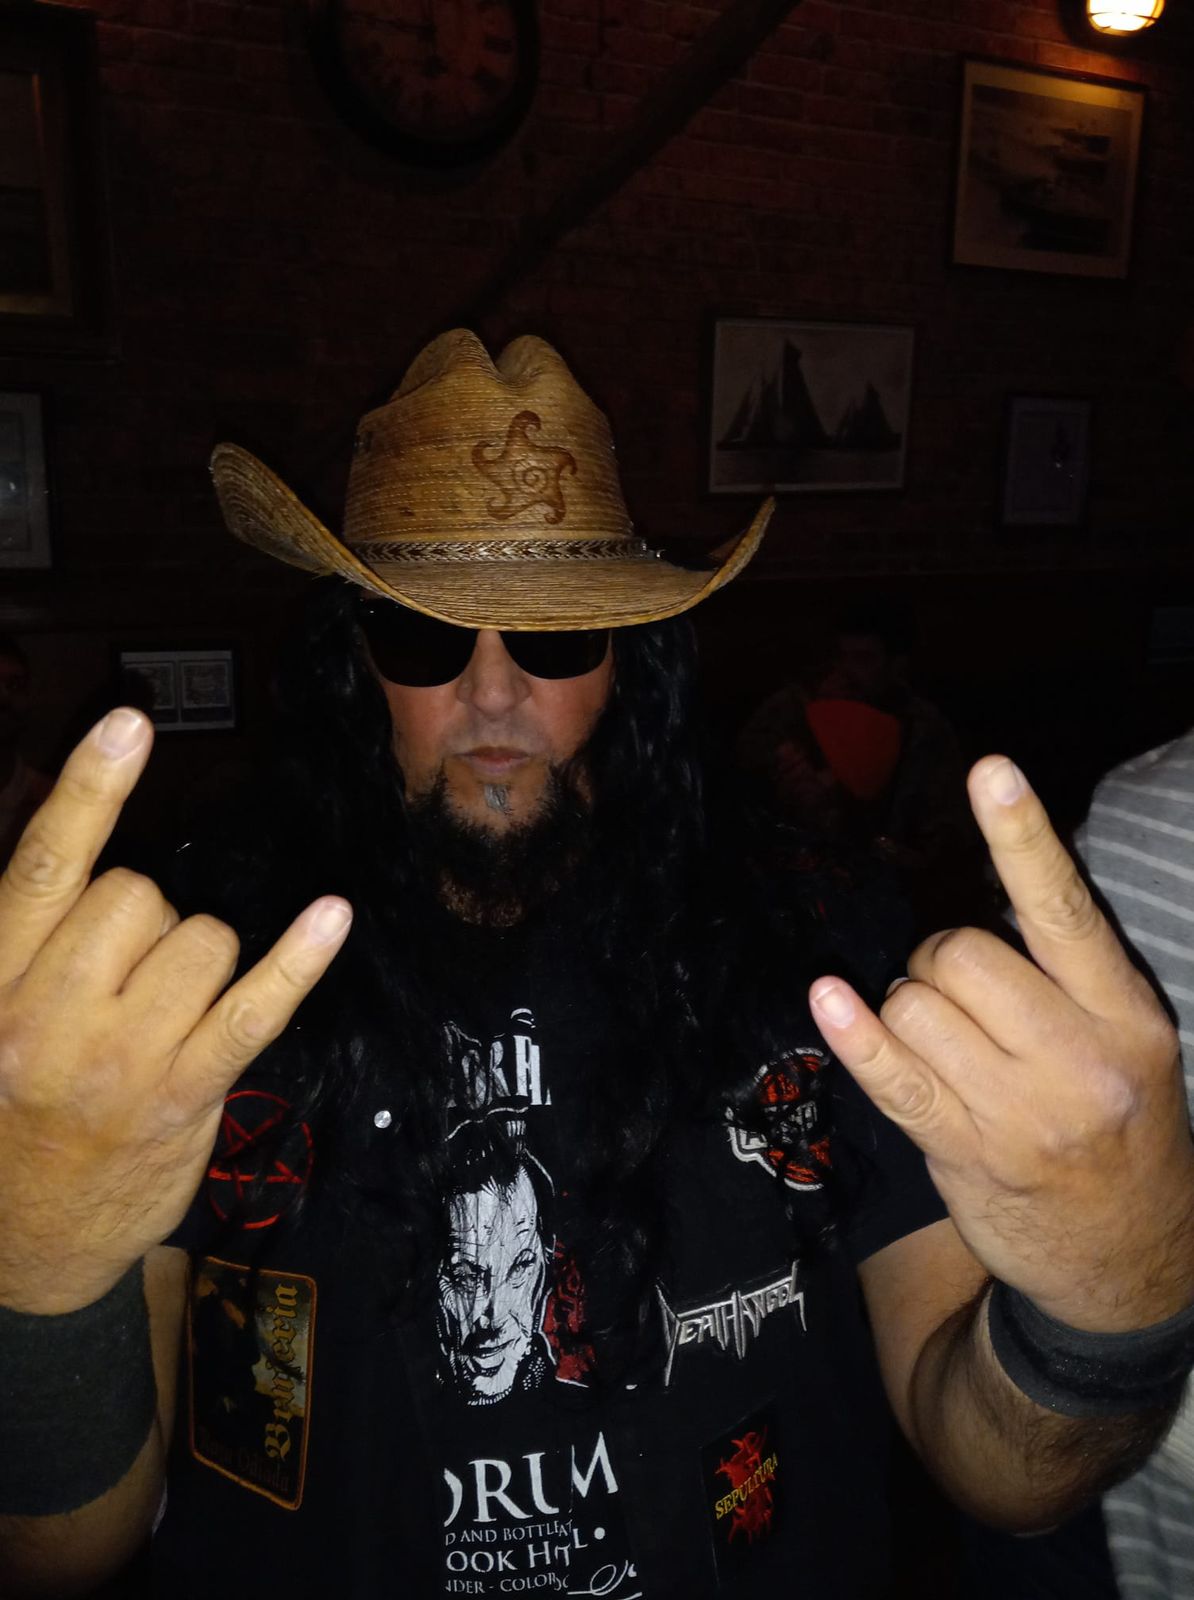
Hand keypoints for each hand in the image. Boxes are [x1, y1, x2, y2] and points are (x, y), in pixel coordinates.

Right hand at [0, 709, 351, 1313]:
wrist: (20, 1247)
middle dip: (142, 915)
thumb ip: (27, 934)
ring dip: (196, 954)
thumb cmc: (7, 1115)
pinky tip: (331, 916)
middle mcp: (49, 1018)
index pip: (43, 870)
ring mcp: (125, 1061)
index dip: (87, 791)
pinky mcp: (186, 1094)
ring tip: (158, 1011)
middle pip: (136, 895)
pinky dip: (298, 960)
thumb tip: (76, 826)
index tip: (129, 723)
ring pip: (201, 937)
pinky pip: (255, 1008)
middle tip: (120, 977)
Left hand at [810, 755, 1193, 1332]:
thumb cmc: (1120, 1131)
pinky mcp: (963, 1149)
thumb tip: (983, 900)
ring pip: (915, 1004)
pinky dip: (852, 1033)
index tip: (990, 771)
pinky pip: (890, 1077)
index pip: (1064, 909)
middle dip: (941, 962)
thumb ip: (1065, 978)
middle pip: (962, 954)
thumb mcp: (1127, 1047)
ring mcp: (1018, 1112)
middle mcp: (1077, 1059)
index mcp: (1125, 1017)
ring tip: (949, 1050)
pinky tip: (828, 998)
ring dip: (909, 1011)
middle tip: (963, 1003)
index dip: (1022, 836)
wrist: (1132, 1263)